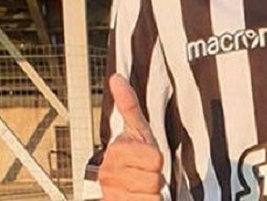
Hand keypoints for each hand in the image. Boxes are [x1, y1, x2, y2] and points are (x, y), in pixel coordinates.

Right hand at [99, 74, 164, 200]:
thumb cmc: (133, 157)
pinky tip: (140, 198)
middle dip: (155, 176)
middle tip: (145, 172)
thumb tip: (117, 78)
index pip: (156, 158)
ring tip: (142, 185)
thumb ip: (129, 105)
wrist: (120, 188)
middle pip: (155, 178)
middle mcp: (110, 174)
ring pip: (152, 196)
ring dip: (153, 193)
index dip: (156, 158)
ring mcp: (114, 193)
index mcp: (116, 151)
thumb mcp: (136, 129)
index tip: (145, 157)